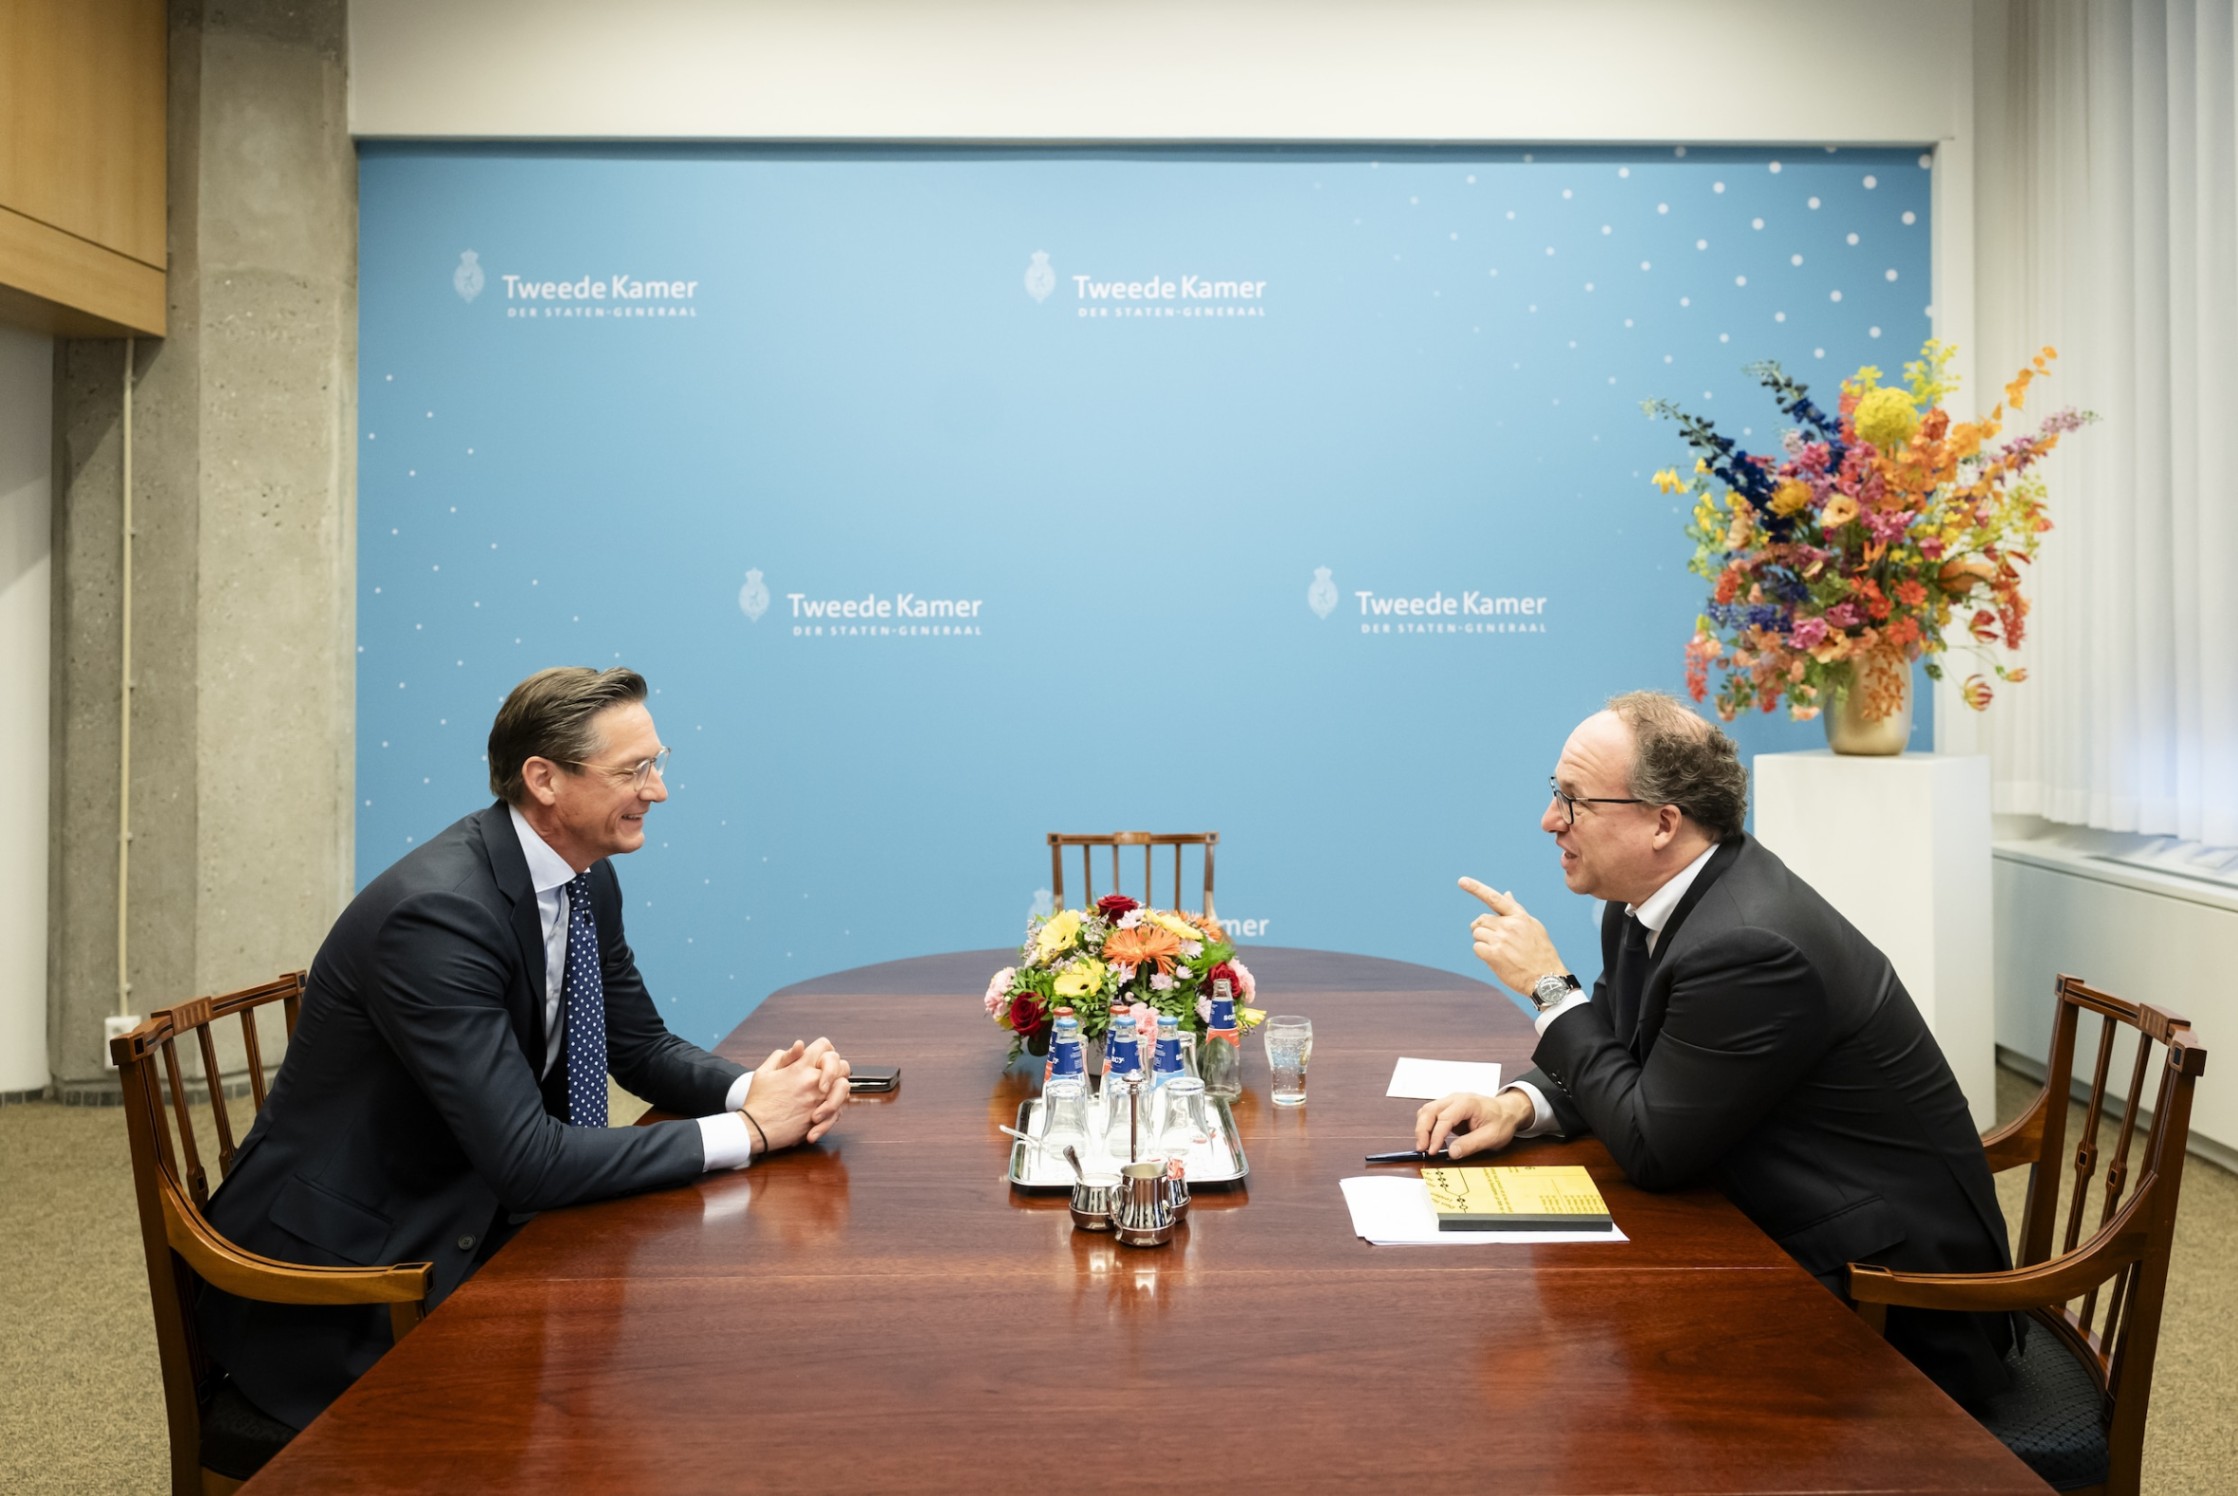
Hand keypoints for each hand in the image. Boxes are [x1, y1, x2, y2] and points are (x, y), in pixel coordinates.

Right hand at [747, 1040, 849, 1152]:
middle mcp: (813, 1081)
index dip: (822, 1049)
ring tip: (823, 1095)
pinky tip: (818, 1115)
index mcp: (800, 1066)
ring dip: (837, 1090)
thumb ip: (784, 1056)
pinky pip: (838, 1111)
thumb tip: (800, 1045)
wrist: (756, 1130)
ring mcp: (819, 1099)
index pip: (824, 1045)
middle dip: (835, 1068)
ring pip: (844, 1087)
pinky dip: (833, 1113)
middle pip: (841, 1064)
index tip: (816, 1059)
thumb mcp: (764, 1072)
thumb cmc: (758, 1102)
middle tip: (824, 1077)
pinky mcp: (821, 1118)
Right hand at [1414, 1089, 1533, 1159]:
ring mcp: (1450, 1102)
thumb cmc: (1502, 1121)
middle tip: (1422, 1148)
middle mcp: (1455, 1099)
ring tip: (1426, 1146)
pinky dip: (1427, 1127)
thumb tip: (1452, 1153)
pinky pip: (1431, 1115)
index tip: (1432, 1150)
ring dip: (1422, 1128)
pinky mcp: (1448, 1108)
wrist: (1508, 1111)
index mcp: (1467, 1103)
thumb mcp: (1492, 1136)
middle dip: (1422, 1130)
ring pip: (1427, 1111)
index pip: (1444, 1118)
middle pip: (1429, 1110)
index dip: (1436, 1135)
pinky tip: (1433, 1141)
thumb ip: (1471, 1144)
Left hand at [1459, 877, 1565, 998]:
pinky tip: (1495, 958)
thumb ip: (1516, 910)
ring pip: (1477, 933)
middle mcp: (1509, 926)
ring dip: (1483, 941)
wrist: (1546, 978)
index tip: (1461, 881)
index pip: (1494, 898)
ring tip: (1499, 951)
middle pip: (1482, 920)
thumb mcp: (1533, 926)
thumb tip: (1506, 893)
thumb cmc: (1540, 952)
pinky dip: (1482, 952)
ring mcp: (1501, 940)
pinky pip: (1477, 947)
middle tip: (1496, 940)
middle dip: (1484, 928)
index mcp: (1519, 917)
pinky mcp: (1494, 955)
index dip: (1476, 888)